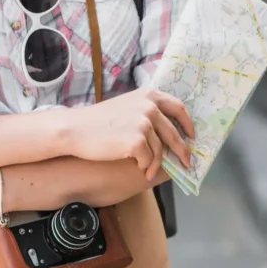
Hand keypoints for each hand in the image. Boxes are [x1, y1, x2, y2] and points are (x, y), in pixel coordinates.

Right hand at [66, 90, 194, 179]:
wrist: (75, 129)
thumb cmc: (97, 121)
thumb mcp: (125, 106)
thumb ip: (145, 112)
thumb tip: (165, 130)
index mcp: (148, 96)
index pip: (178, 108)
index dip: (187, 124)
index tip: (191, 136)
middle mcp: (149, 107)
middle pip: (174, 134)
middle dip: (182, 151)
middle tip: (186, 163)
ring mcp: (144, 124)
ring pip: (160, 150)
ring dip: (156, 164)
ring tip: (149, 172)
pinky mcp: (137, 141)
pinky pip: (148, 160)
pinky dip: (145, 166)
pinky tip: (138, 169)